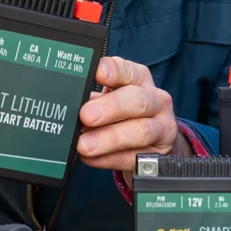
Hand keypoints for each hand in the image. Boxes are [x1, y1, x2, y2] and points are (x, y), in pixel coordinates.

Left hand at [76, 56, 188, 176]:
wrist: (153, 141)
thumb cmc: (125, 114)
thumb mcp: (111, 98)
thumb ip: (92, 97)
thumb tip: (67, 104)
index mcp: (140, 80)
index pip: (129, 71)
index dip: (114, 71)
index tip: (97, 73)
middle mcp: (156, 100)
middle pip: (138, 100)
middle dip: (111, 108)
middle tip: (86, 115)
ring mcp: (162, 128)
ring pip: (140, 131)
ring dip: (110, 138)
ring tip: (84, 144)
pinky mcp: (159, 155)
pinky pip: (134, 158)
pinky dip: (110, 158)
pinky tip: (91, 158)